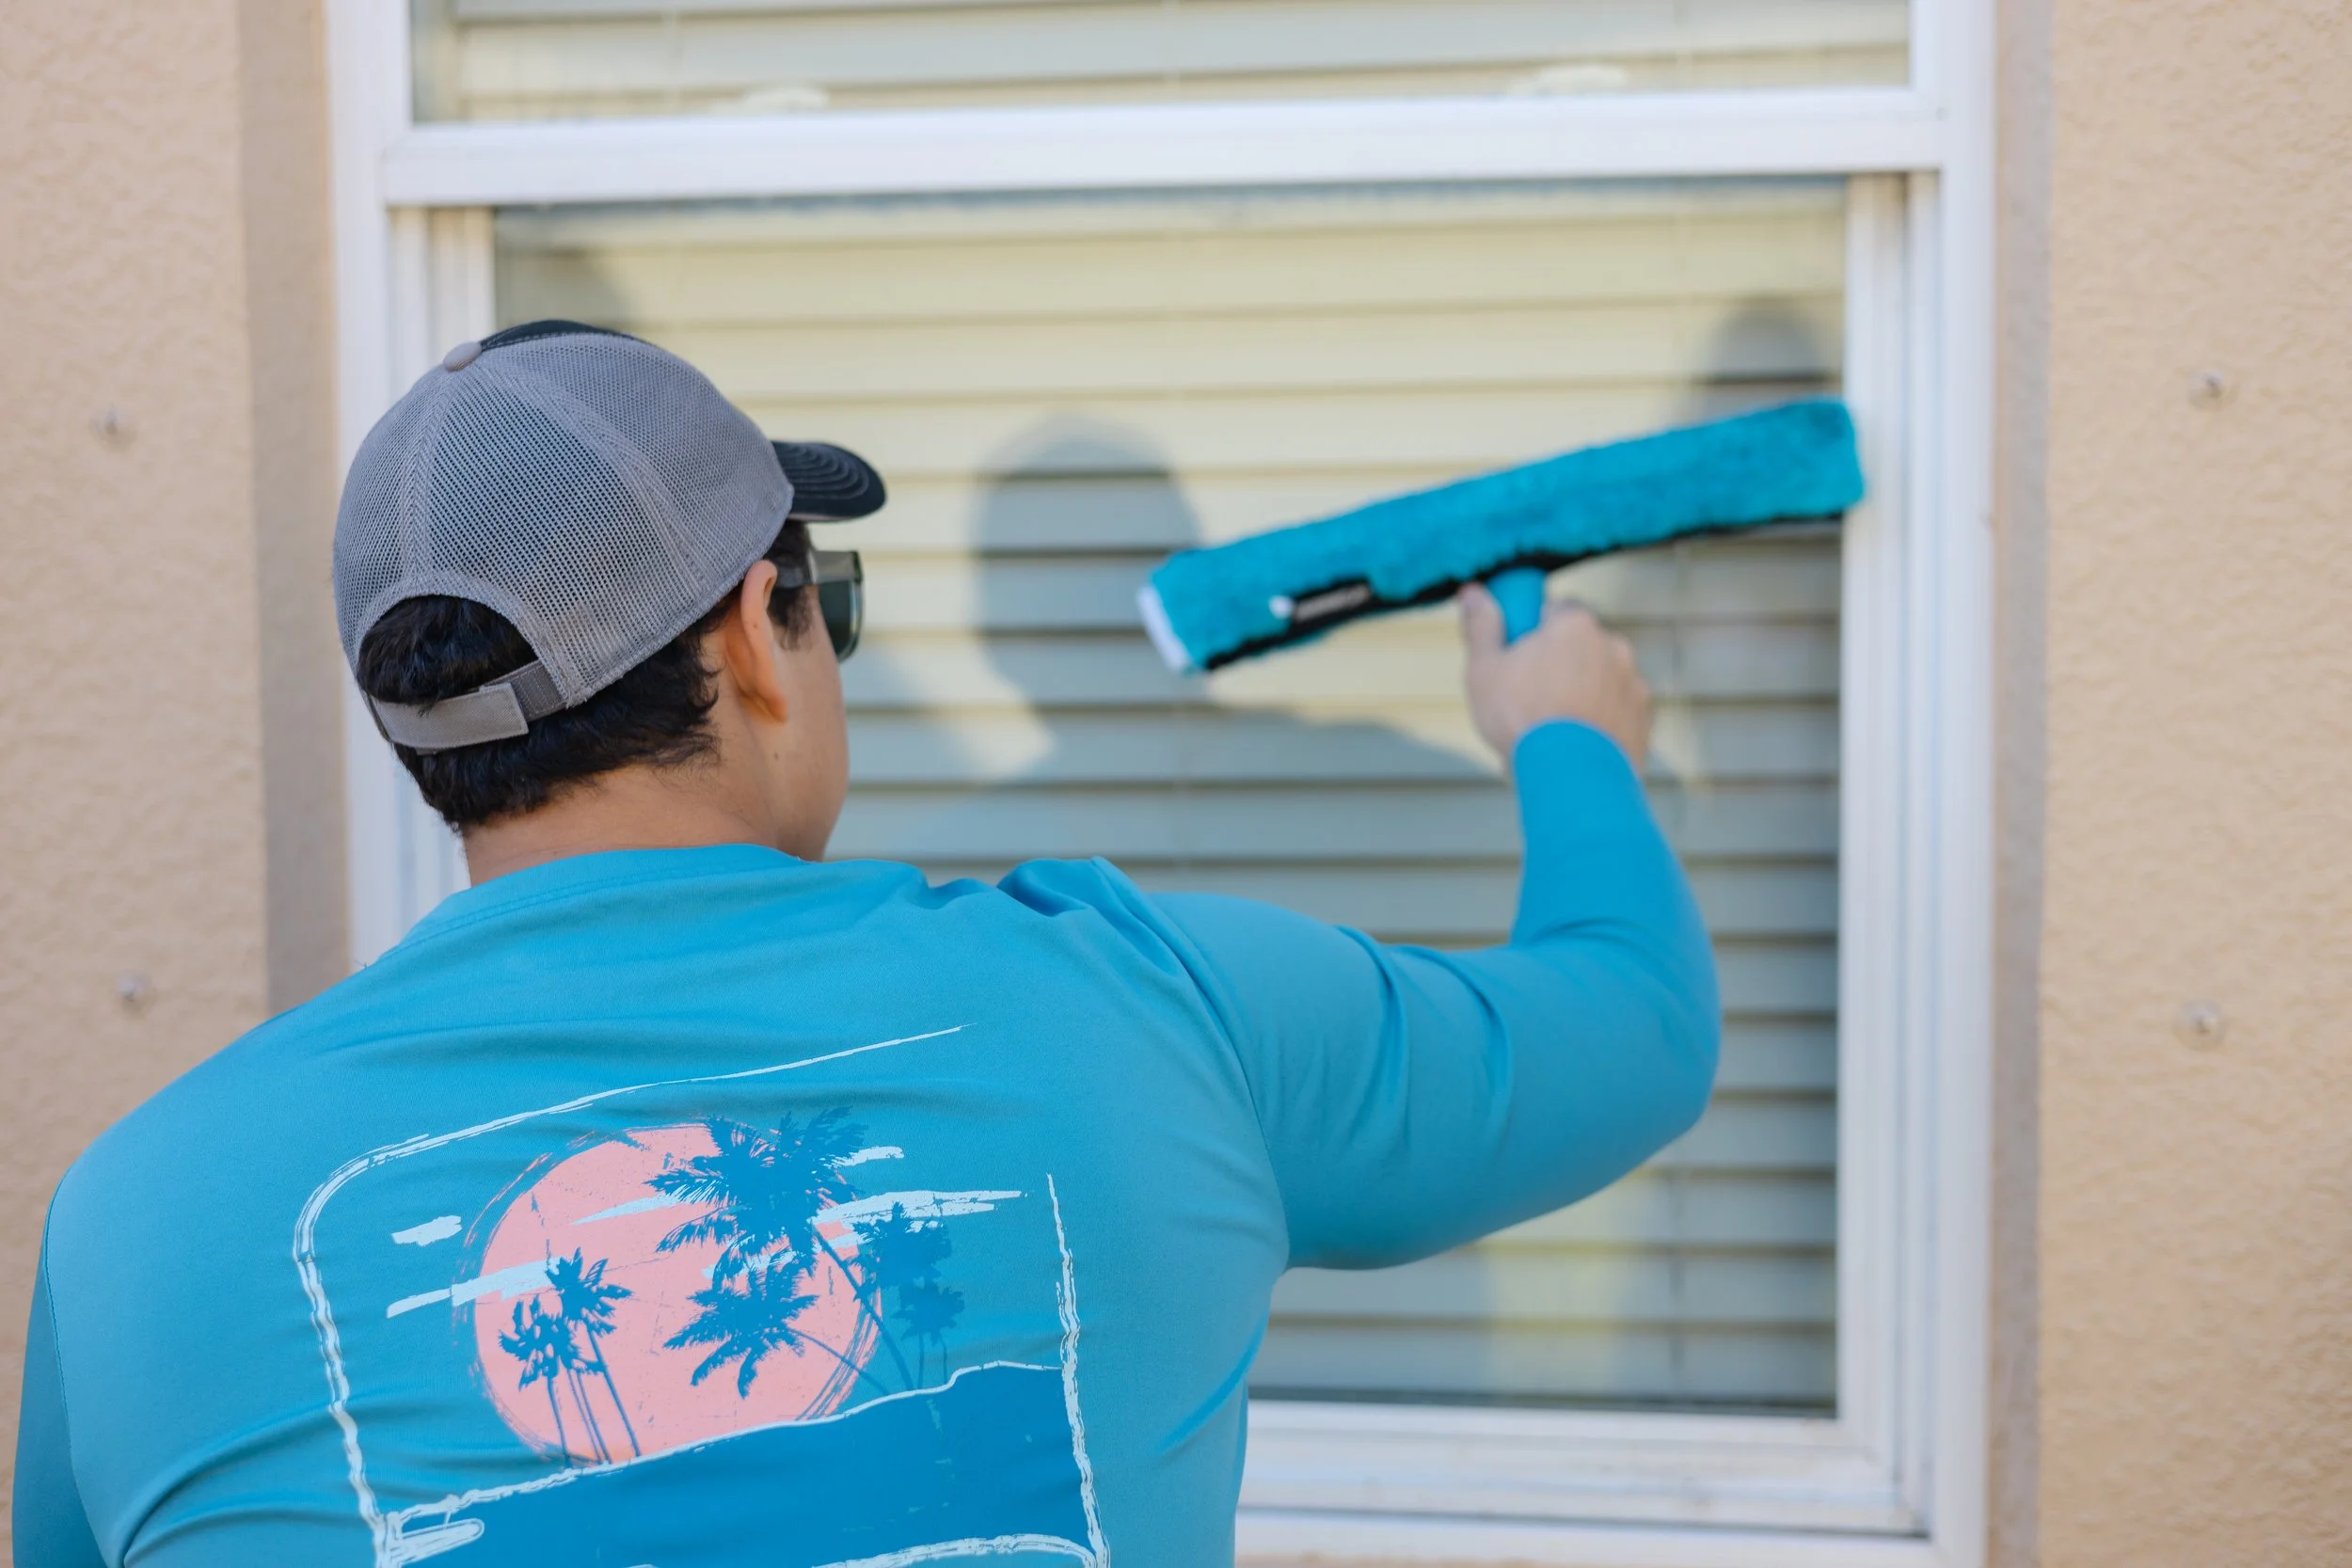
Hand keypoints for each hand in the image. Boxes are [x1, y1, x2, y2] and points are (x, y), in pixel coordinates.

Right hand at [1460, 582, 1650, 768]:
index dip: (1534, 631)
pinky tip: (1577, 746)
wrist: (1570, 779)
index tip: (1518, 658)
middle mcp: (1613, 646)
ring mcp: (1633, 684)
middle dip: (1561, 664)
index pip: (1556, 610)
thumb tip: (1473, 593)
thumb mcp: (1484, 670)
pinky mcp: (1644, 720)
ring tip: (1554, 731)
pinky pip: (1618, 712)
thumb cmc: (1521, 719)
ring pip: (1601, 679)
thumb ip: (1481, 626)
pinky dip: (1601, 722)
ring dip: (1583, 694)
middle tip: (1531, 699)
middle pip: (1581, 646)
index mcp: (1574, 625)